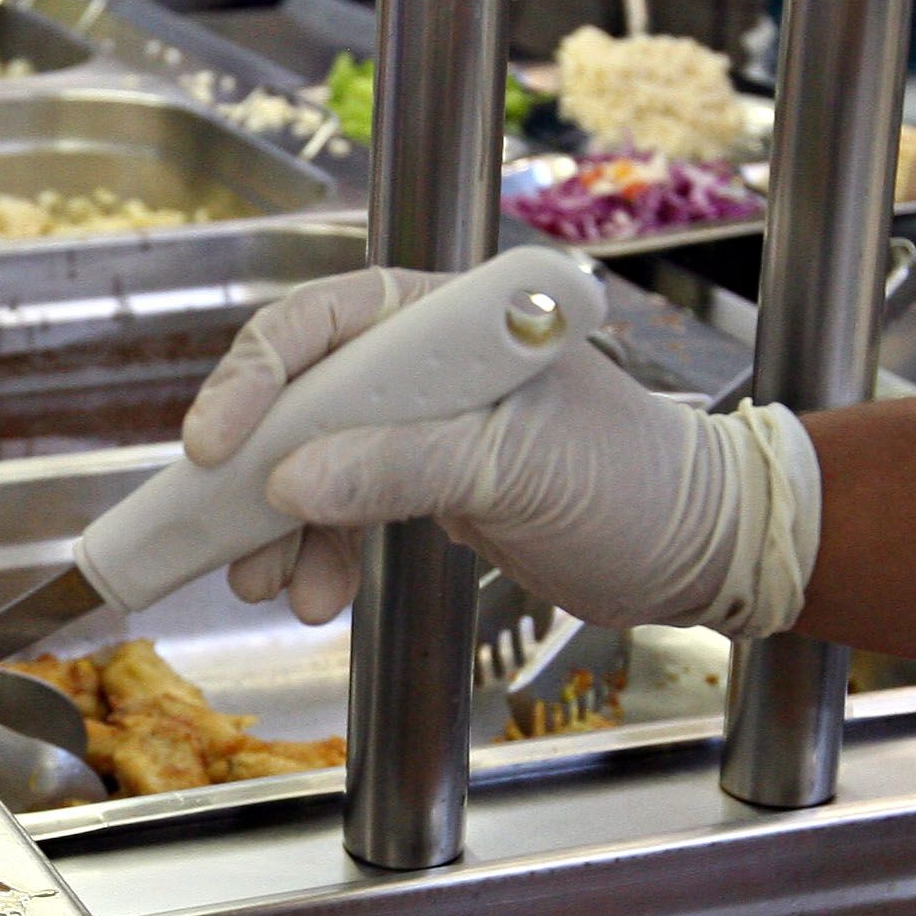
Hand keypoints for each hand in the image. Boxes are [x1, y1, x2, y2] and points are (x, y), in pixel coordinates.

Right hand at [180, 265, 820, 632]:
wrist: (701, 551)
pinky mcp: (431, 482)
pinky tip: (315, 593)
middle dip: (256, 464)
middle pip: (305, 394)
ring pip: (317, 462)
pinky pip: (349, 509)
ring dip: (281, 524)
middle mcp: (429, 361)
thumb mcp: (512, 469)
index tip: (216, 442)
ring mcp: (427, 424)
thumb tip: (290, 483)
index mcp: (453, 321)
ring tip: (264, 580)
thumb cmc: (637, 481)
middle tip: (215, 518)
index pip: (326, 323)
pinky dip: (324, 552)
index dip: (259, 376)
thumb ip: (398, 467)